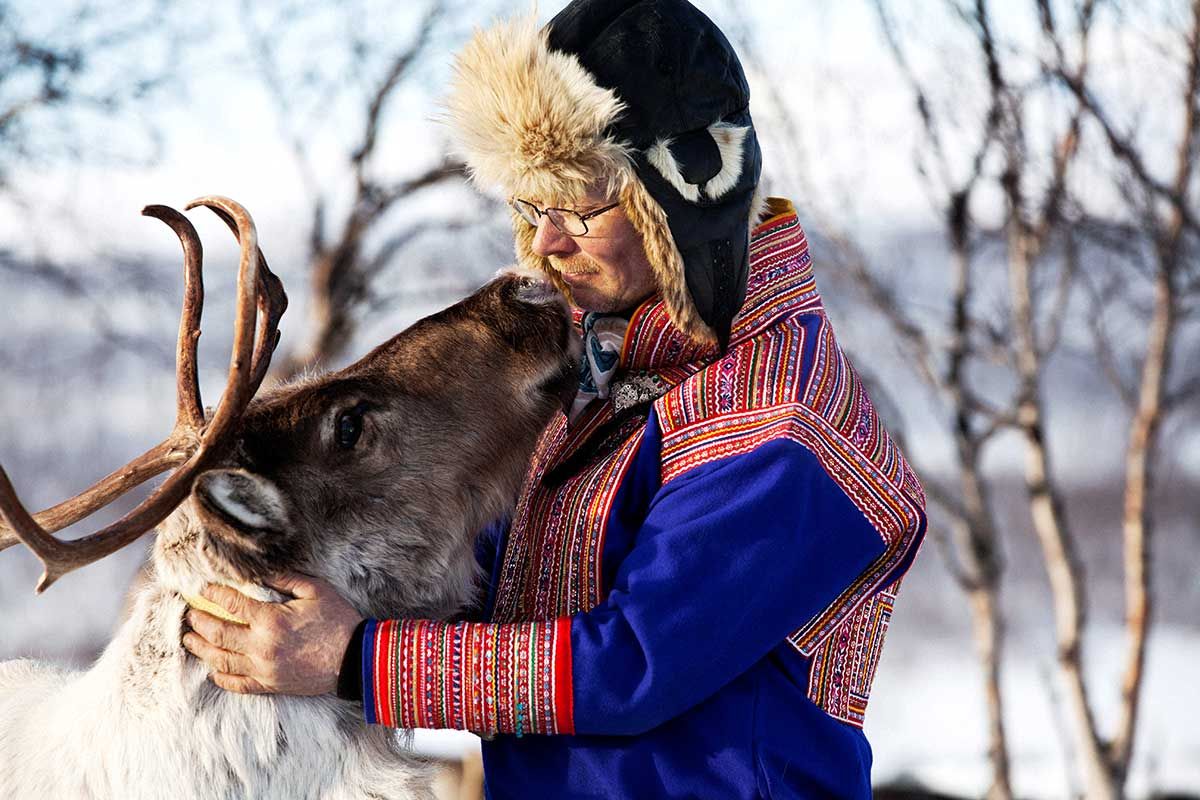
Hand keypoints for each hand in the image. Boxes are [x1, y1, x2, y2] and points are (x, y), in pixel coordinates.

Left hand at [181, 572, 361, 695]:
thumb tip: (261, 572)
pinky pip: (237, 684)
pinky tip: (213, 669)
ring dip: (201, 649)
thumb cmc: (338, 621)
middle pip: (217, 633)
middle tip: (189, 614)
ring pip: (221, 660)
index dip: (214, 594)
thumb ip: (286, 579)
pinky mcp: (270, 685)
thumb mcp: (316, 591)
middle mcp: (260, 646)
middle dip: (199, 622)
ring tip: (190, 639)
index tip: (203, 588)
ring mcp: (263, 669)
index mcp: (271, 620)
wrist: (355, 659)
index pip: (231, 604)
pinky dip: (221, 677)